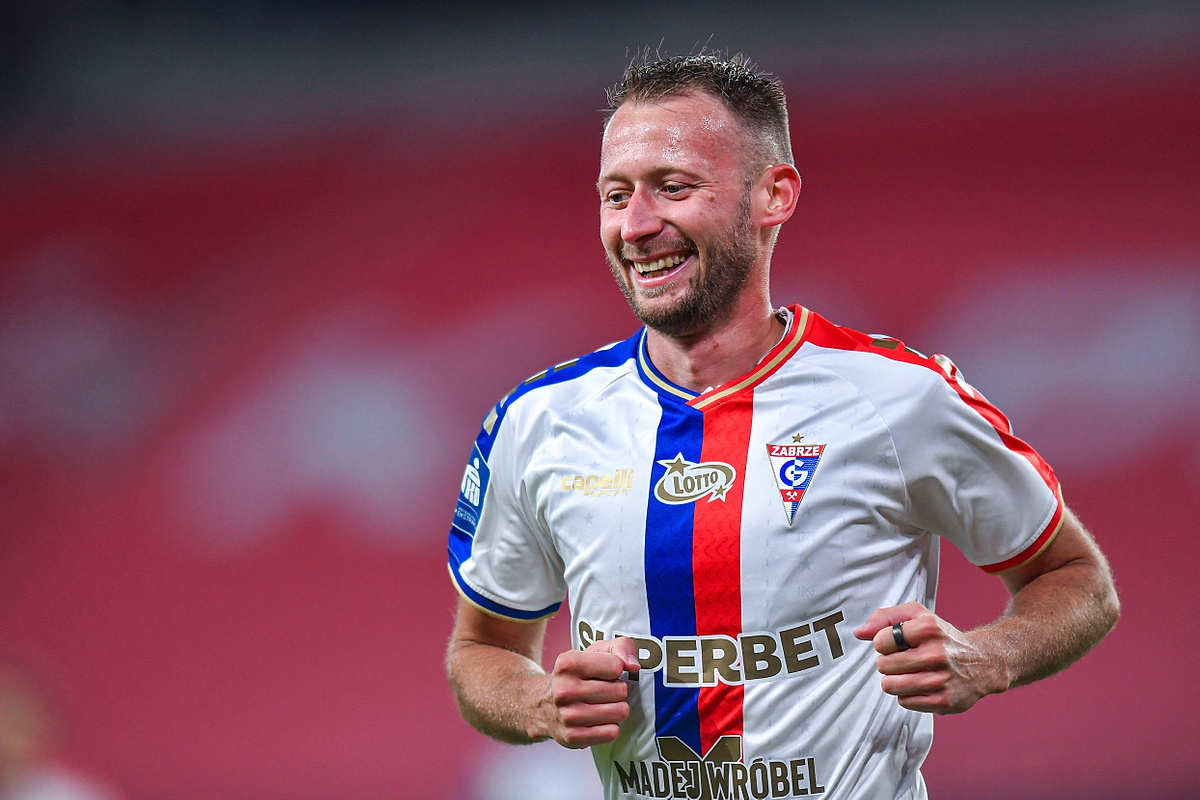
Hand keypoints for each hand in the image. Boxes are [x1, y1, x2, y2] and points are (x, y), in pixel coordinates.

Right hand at [541, 637, 640, 747]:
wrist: (540, 704)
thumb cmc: (574, 676)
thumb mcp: (593, 652)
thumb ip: (620, 647)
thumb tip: (633, 665)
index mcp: (567, 663)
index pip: (616, 666)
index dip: (616, 669)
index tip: (606, 672)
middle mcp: (564, 690)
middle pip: (620, 690)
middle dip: (617, 689)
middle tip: (603, 690)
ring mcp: (567, 716)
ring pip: (619, 712)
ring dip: (616, 708)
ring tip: (602, 704)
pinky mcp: (572, 737)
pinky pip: (612, 732)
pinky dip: (610, 726)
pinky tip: (598, 720)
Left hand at [853, 602, 1007, 714]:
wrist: (983, 662)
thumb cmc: (943, 637)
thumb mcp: (917, 615)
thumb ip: (885, 617)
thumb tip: (859, 633)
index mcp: (928, 628)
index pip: (881, 641)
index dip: (883, 643)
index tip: (895, 643)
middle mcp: (936, 654)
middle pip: (883, 666)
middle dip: (888, 663)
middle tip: (904, 659)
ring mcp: (941, 680)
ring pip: (891, 686)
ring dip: (895, 680)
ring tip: (909, 672)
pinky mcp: (944, 701)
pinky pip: (904, 701)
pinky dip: (907, 694)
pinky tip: (921, 685)